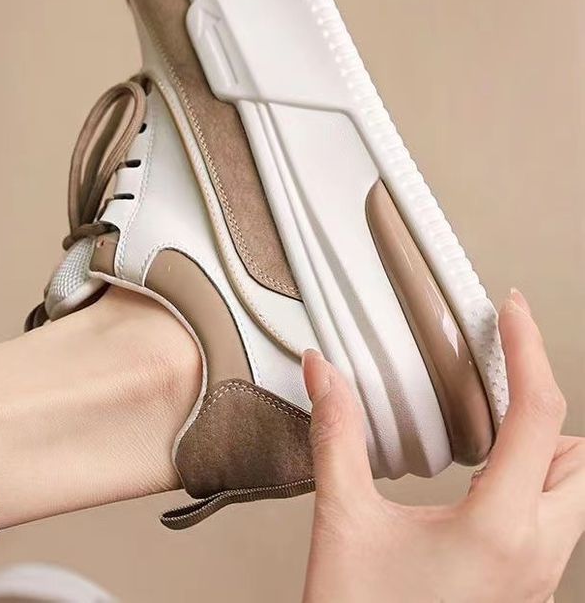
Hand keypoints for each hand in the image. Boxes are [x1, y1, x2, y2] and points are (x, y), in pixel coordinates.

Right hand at [302, 289, 583, 601]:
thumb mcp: (344, 520)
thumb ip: (336, 434)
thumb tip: (325, 373)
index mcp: (498, 530)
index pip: (537, 414)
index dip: (527, 349)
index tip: (512, 311)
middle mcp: (535, 555)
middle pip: (577, 454)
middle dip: (543, 402)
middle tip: (497, 369)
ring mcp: (534, 579)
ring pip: (572, 492)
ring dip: (541, 445)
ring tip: (488, 415)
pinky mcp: (521, 591)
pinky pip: (552, 521)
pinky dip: (530, 480)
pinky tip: (480, 475)